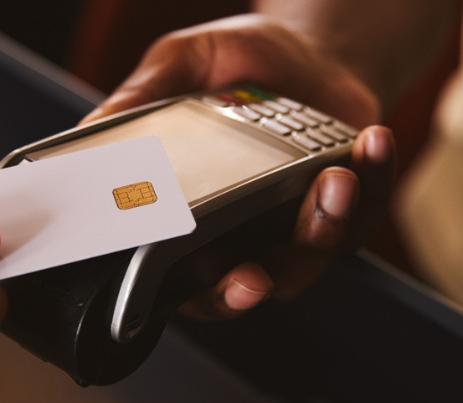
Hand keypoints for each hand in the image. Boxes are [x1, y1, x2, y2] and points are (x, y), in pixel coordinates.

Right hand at [83, 14, 394, 318]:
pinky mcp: (351, 207)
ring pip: (311, 257)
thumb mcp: (181, 63)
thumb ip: (140, 98)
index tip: (211, 286)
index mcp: (192, 214)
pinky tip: (369, 141)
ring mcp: (297, 224)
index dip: (197, 294)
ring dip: (324, 225)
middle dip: (252, 287)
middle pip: (246, 288)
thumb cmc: (235, 63)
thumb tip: (89, 133)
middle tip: (255, 276)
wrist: (308, 48)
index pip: (184, 275)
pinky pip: (365, 214)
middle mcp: (243, 231)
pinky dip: (373, 179)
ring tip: (334, 177)